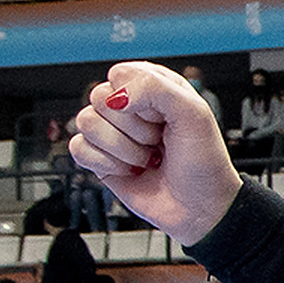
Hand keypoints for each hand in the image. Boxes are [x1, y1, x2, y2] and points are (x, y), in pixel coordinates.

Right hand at [66, 63, 244, 244]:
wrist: (202, 208)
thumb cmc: (205, 162)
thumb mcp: (195, 114)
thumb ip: (157, 89)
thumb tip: (115, 97)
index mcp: (154, 88)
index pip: (121, 74)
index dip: (139, 98)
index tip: (162, 117)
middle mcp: (130, 107)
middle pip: (99, 97)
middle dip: (133, 126)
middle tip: (158, 141)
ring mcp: (112, 133)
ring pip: (85, 121)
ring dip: (122, 147)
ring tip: (147, 158)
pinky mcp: (99, 158)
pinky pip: (77, 148)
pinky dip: (106, 163)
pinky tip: (130, 170)